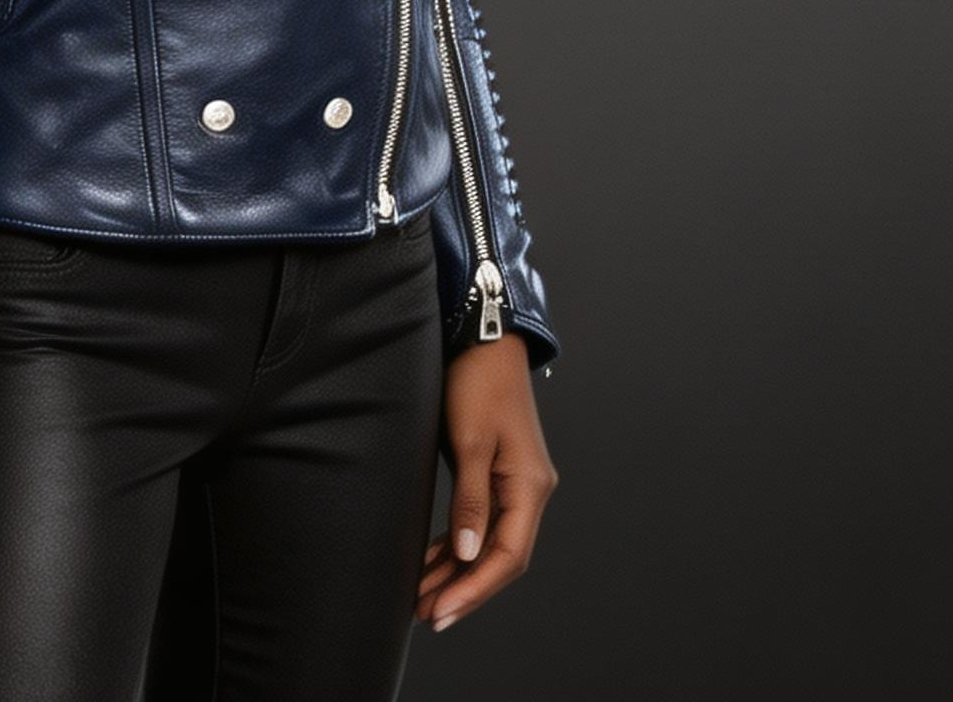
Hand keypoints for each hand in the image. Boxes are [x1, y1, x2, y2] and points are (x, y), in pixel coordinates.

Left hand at [417, 332, 557, 633]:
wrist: (484, 339)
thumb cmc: (477, 382)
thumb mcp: (469, 441)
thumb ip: (471, 500)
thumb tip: (467, 554)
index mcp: (530, 486)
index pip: (508, 555)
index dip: (476, 588)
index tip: (444, 612)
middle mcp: (528, 490)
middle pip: (499, 556)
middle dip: (464, 588)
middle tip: (427, 614)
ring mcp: (514, 483)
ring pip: (487, 542)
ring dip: (457, 570)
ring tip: (423, 597)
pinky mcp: (497, 473)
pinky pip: (480, 522)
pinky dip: (458, 544)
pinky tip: (434, 561)